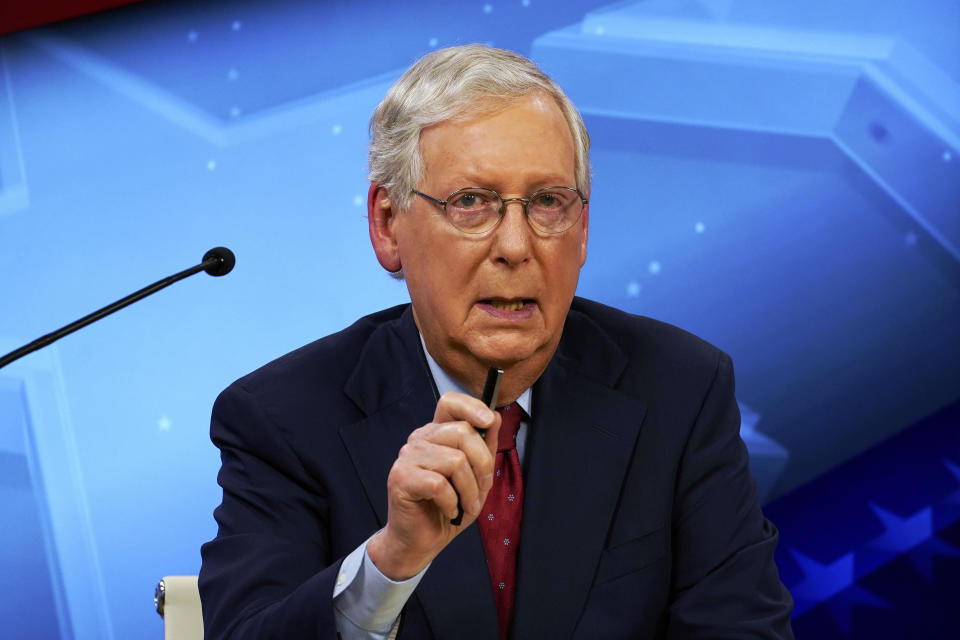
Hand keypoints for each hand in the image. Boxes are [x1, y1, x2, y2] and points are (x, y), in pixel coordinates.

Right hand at [367, 392, 500, 579]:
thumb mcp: (477, 478)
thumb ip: (485, 448)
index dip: (471, 406)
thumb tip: (494, 418)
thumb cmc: (448, 508)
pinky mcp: (401, 478)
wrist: (421, 541)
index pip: (450, 403)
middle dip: (482, 465)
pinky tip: (448, 510)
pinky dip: (451, 502)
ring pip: (455, 460)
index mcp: (436, 434)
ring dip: (469, 490)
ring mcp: (407, 457)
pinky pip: (440, 484)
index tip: (489, 421)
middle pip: (462, 432)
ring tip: (465, 505)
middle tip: (481, 490)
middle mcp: (419, 440)